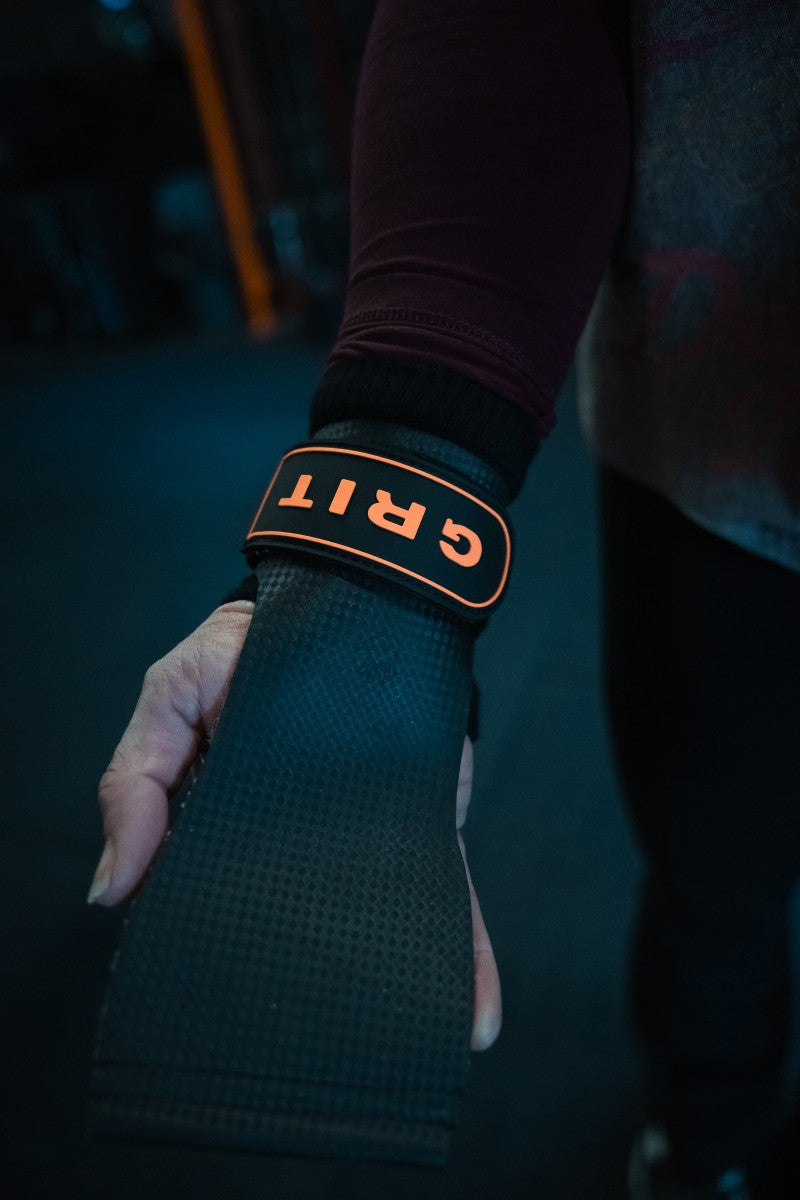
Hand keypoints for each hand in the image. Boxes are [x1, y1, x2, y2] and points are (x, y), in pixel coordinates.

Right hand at [89, 601, 501, 1051]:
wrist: (345, 596)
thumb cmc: (245, 649)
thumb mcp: (167, 699)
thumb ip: (134, 785)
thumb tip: (111, 889)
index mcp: (230, 822)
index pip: (217, 902)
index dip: (213, 953)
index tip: (212, 1011)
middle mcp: (303, 842)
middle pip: (307, 928)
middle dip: (312, 989)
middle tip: (310, 1052)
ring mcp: (369, 837)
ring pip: (382, 925)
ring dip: (400, 989)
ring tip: (408, 1054)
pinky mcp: (427, 822)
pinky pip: (447, 891)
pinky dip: (464, 950)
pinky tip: (477, 1012)